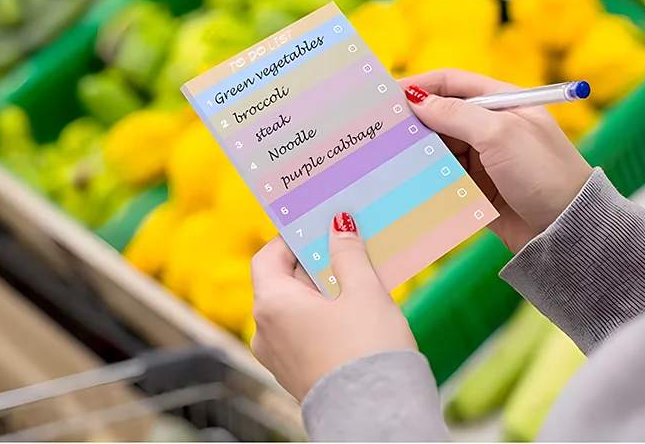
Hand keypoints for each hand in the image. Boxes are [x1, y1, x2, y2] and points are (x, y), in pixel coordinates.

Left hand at [251, 218, 416, 401]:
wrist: (378, 420)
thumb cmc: (367, 352)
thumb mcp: (363, 291)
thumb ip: (347, 253)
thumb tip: (337, 225)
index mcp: (272, 305)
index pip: (268, 256)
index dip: (292, 237)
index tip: (317, 224)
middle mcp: (265, 332)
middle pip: (282, 281)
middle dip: (313, 262)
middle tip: (344, 246)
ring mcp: (279, 358)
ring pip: (295, 309)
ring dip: (321, 291)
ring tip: (356, 278)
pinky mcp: (297, 375)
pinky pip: (303, 332)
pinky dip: (322, 316)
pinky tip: (353, 311)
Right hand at [401, 71, 591, 253]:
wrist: (570, 231)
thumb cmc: (543, 172)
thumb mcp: (499, 134)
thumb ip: (455, 114)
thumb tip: (416, 99)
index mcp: (501, 101)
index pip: (451, 83)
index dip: (419, 85)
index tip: (388, 94)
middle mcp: (490, 127)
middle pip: (441, 115)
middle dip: (413, 121)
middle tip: (380, 129)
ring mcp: (484, 159)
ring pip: (439, 147)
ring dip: (418, 151)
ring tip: (387, 156)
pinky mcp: (478, 189)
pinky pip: (444, 177)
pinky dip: (427, 177)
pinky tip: (407, 179)